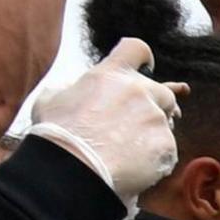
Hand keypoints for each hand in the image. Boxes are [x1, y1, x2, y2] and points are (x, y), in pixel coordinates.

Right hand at [27, 38, 184, 203]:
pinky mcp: (166, 144)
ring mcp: (155, 117)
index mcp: (111, 74)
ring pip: (166, 123)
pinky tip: (135, 165)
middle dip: (156, 105)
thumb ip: (71, 88)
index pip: (137, 49)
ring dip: (153, 132)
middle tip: (142, 122)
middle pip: (163, 92)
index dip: (144, 58)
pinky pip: (167, 149)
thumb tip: (75, 89)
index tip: (147, 67)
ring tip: (130, 149)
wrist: (72, 170)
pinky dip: (155, 157)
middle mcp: (138, 91)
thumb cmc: (57, 135)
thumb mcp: (51, 98)